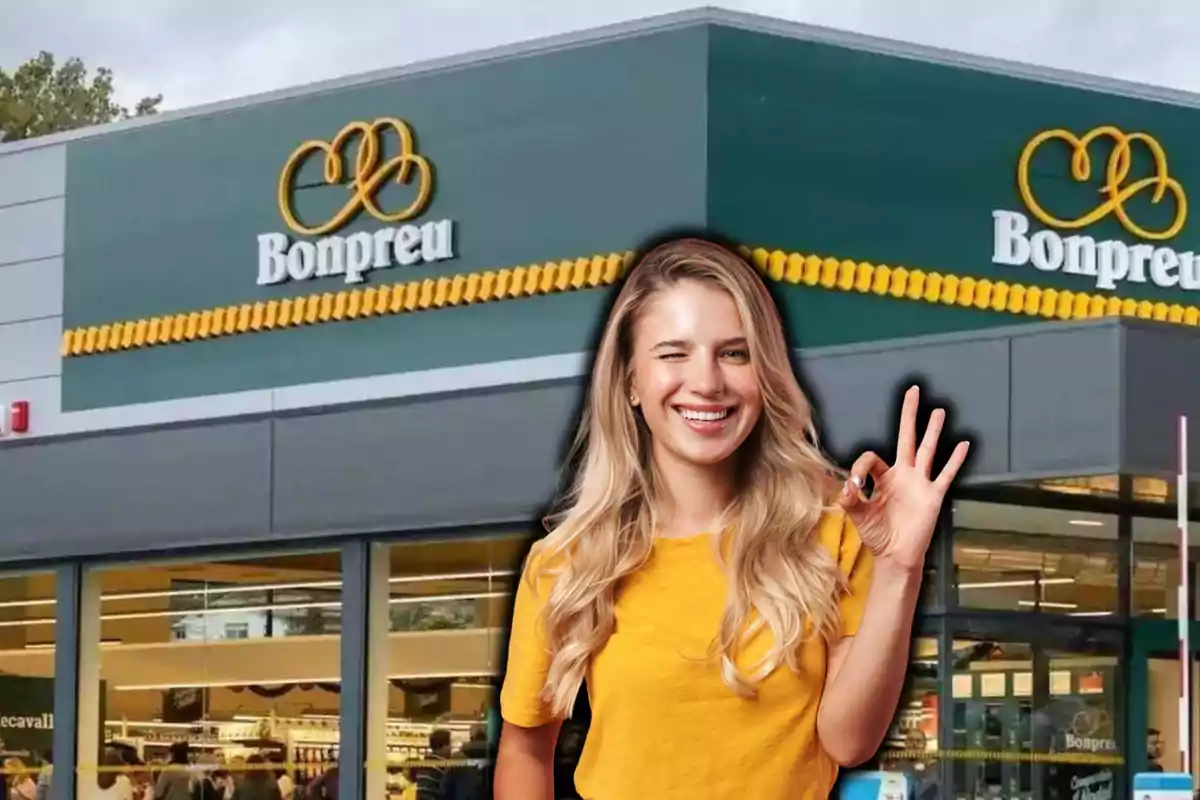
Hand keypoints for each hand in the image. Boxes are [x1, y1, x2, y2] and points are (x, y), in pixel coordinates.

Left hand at [837, 385, 969, 571]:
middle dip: (908, 415)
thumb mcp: (858, 515)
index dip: (860, 466)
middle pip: (906, 438)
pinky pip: (945, 474)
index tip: (854, 485)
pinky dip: (954, 460)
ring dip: (933, 431)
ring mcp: (919, 483)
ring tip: (938, 411)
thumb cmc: (877, 534)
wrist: (896, 555)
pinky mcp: (933, 495)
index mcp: (883, 477)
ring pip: (928, 450)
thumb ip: (851, 499)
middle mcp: (903, 475)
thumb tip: (847, 486)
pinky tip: (963, 445)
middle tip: (912, 391)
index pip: (872, 457)